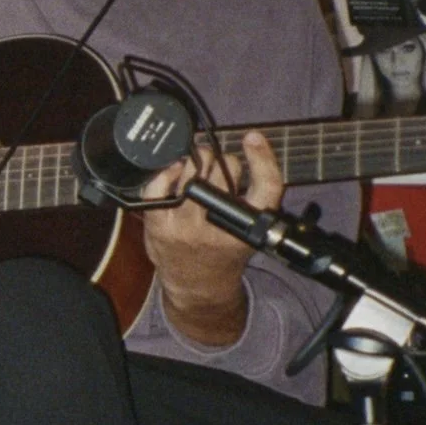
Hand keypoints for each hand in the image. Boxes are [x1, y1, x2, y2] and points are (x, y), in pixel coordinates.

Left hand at [142, 128, 283, 347]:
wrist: (198, 286)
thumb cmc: (224, 251)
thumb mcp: (250, 228)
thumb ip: (253, 194)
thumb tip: (244, 145)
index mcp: (249, 227)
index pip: (267, 186)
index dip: (263, 158)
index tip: (253, 137)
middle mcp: (220, 227)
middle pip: (225, 170)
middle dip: (222, 160)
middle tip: (217, 165)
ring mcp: (187, 227)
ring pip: (192, 173)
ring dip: (196, 161)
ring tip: (196, 166)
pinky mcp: (160, 226)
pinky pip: (158, 186)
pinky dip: (165, 173)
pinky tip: (173, 173)